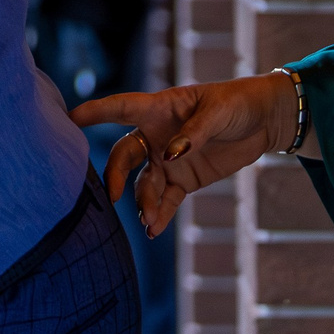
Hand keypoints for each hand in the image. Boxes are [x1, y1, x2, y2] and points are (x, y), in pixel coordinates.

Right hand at [70, 71, 298, 237]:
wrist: (264, 121)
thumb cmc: (237, 103)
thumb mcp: (217, 112)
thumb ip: (193, 133)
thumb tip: (169, 155)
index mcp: (158, 109)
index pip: (120, 109)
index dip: (95, 113)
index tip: (69, 120)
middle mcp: (155, 135)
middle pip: (125, 155)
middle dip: (116, 175)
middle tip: (115, 196)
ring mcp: (168, 159)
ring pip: (144, 183)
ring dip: (142, 202)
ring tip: (148, 220)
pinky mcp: (184, 180)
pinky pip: (166, 200)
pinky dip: (159, 214)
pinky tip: (153, 230)